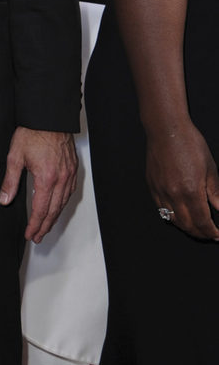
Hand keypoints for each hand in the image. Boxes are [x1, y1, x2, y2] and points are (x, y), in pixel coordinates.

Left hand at [0, 126, 77, 242]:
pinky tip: (57, 207)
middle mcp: (61, 179)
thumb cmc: (32, 133)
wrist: (49, 117)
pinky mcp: (73, 169)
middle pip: (54, 210)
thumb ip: (10, 181)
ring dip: (54, 217)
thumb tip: (4, 200)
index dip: (35, 225)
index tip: (30, 235)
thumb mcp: (15, 157)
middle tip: (38, 237)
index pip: (41, 210)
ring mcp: (69, 174)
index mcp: (47, 178)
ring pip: (63, 203)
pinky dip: (63, 203)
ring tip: (46, 227)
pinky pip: (70, 192)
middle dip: (45, 226)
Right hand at [146, 120, 218, 239]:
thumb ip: (215, 193)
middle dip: (201, 234)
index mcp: (191, 191)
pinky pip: (162, 209)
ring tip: (197, 228)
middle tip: (210, 235)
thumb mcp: (210, 169)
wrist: (167, 130)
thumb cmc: (189, 144)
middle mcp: (174, 195)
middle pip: (187, 225)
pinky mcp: (152, 187)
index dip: (212, 232)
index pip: (202, 222)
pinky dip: (173, 217)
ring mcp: (161, 192)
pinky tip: (181, 216)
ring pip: (174, 220)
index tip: (218, 235)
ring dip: (187, 228)